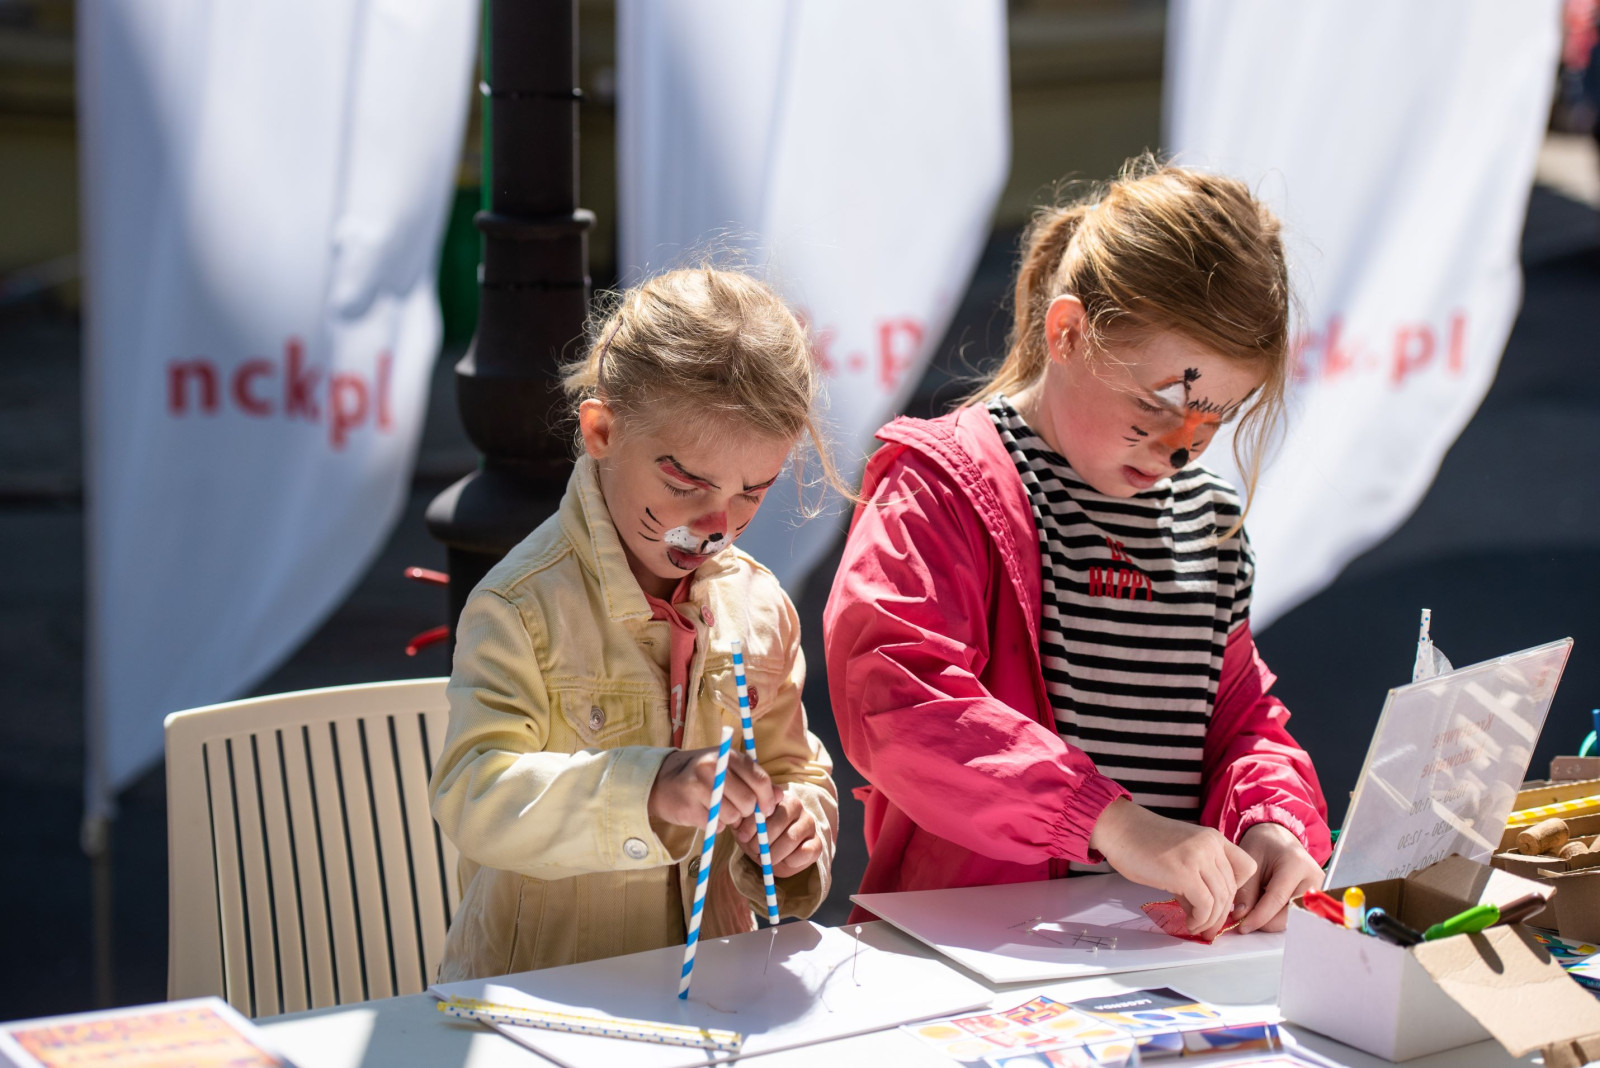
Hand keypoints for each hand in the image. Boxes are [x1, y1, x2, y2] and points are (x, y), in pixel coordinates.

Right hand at [648, 747, 775, 830]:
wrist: (662, 780)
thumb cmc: (703, 775)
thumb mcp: (730, 769)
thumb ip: (755, 780)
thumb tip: (780, 795)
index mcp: (728, 755)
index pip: (759, 779)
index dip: (767, 799)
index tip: (766, 809)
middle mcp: (713, 767)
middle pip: (747, 801)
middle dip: (748, 812)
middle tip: (740, 811)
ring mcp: (698, 787)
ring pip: (732, 816)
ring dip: (730, 819)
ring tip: (720, 810)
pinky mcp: (688, 807)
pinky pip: (714, 825)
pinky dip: (715, 825)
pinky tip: (706, 813)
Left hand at [733, 790, 821, 877]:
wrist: (773, 855)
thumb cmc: (757, 837)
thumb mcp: (745, 828)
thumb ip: (740, 821)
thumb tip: (736, 820)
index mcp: (777, 797)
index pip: (767, 803)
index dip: (754, 822)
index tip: (743, 835)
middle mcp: (796, 806)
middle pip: (780, 820)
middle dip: (763, 839)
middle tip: (754, 849)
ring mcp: (808, 823)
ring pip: (791, 838)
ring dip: (774, 853)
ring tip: (765, 857)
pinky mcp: (817, 842)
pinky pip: (806, 851)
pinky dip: (791, 860)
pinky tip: (783, 861)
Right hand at [1089, 799, 1256, 935]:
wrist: (1118, 828)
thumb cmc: (1143, 842)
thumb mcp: (1180, 855)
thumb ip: (1197, 878)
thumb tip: (1203, 912)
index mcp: (1214, 838)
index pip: (1246, 868)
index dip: (1237, 889)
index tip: (1220, 903)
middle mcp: (1211, 845)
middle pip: (1232, 889)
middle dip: (1222, 913)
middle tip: (1208, 927)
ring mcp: (1198, 858)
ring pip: (1221, 900)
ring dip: (1210, 920)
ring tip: (1196, 927)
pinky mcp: (1183, 873)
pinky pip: (1204, 905)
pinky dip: (1199, 920)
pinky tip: (1189, 922)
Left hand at [1231, 822, 1323, 933]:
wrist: (1279, 838)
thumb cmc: (1263, 846)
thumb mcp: (1249, 863)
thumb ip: (1246, 891)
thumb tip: (1243, 917)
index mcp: (1296, 864)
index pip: (1277, 899)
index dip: (1259, 916)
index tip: (1242, 927)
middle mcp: (1313, 879)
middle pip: (1290, 914)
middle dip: (1265, 921)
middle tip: (1245, 920)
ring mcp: (1319, 890)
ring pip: (1293, 918)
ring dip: (1272, 919)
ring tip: (1255, 906)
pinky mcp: (1316, 898)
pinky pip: (1296, 915)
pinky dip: (1278, 915)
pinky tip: (1266, 906)